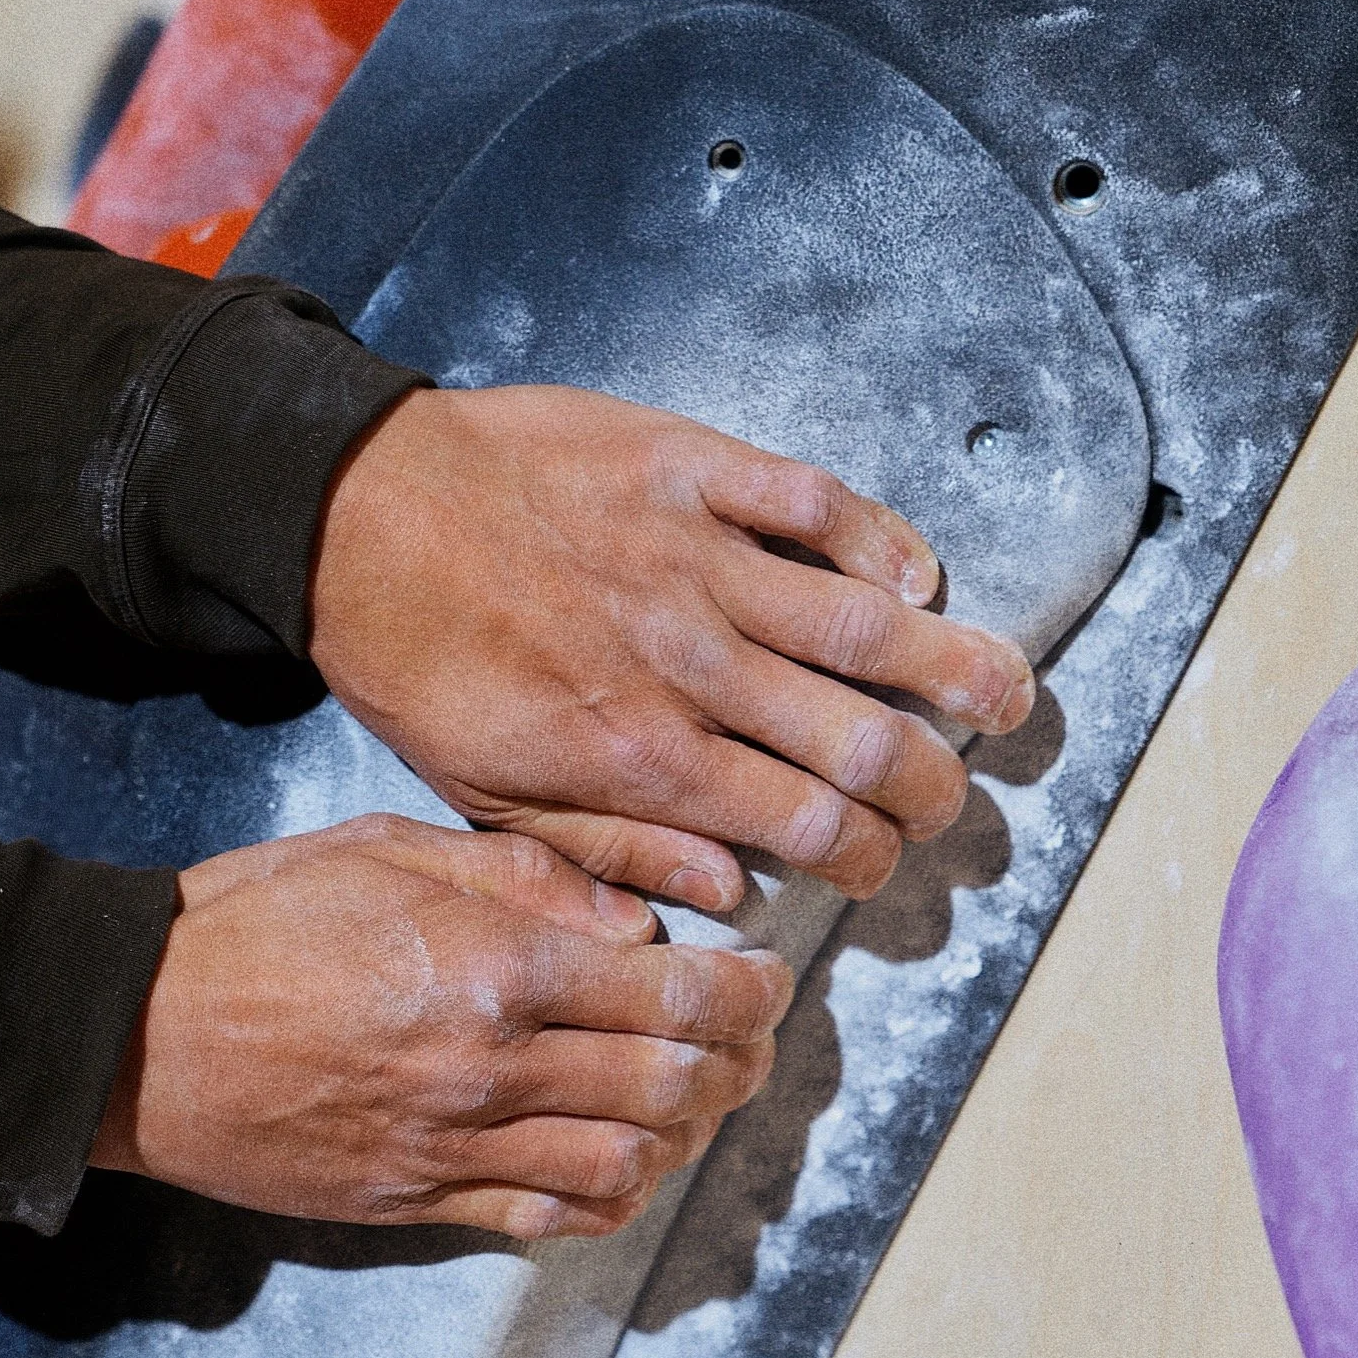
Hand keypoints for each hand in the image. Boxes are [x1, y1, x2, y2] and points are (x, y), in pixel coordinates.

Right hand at [91, 814, 788, 1237]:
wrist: (131, 1030)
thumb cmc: (256, 921)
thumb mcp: (390, 851)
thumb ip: (528, 880)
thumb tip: (637, 924)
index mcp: (494, 970)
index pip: (676, 1000)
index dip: (750, 997)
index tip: (770, 981)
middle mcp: (490, 1069)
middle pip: (673, 1088)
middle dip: (739, 1065)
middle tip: (753, 1040)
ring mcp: (454, 1147)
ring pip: (626, 1163)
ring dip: (687, 1135)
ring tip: (701, 1099)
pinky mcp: (417, 1201)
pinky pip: (549, 1217)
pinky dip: (610, 1196)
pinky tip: (626, 1162)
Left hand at [309, 387, 1035, 908]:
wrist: (349, 513)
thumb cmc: (417, 661)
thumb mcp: (489, 797)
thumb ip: (616, 850)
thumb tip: (729, 891)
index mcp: (646, 757)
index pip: (809, 824)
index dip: (872, 856)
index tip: (887, 866)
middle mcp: (693, 665)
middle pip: (862, 738)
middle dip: (933, 781)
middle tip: (954, 797)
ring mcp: (699, 558)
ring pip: (863, 625)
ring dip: (953, 668)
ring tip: (1008, 697)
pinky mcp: (689, 466)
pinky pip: (812, 504)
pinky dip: (878, 541)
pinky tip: (916, 578)